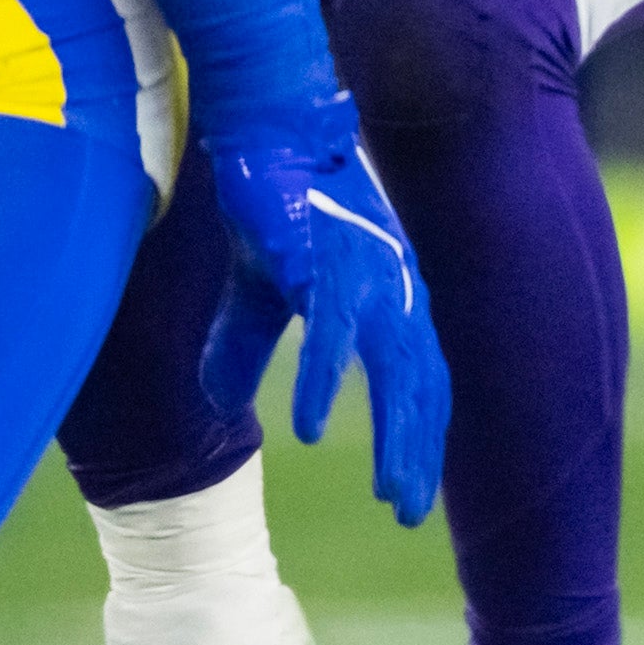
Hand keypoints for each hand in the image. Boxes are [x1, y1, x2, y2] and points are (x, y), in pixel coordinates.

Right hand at [197, 135, 446, 525]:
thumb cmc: (272, 206)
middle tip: (410, 513)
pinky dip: (321, 383)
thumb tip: (220, 404)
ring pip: (393, 370)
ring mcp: (363, 274)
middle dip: (419, 452)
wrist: (264, 131)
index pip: (422, 379)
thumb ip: (245, 349)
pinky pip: (329, 333)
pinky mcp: (322, 259)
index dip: (422, 435)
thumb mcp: (259, 292)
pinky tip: (307, 431)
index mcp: (390, 295)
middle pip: (420, 386)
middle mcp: (393, 288)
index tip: (412, 492)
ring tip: (391, 493)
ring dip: (394, 434)